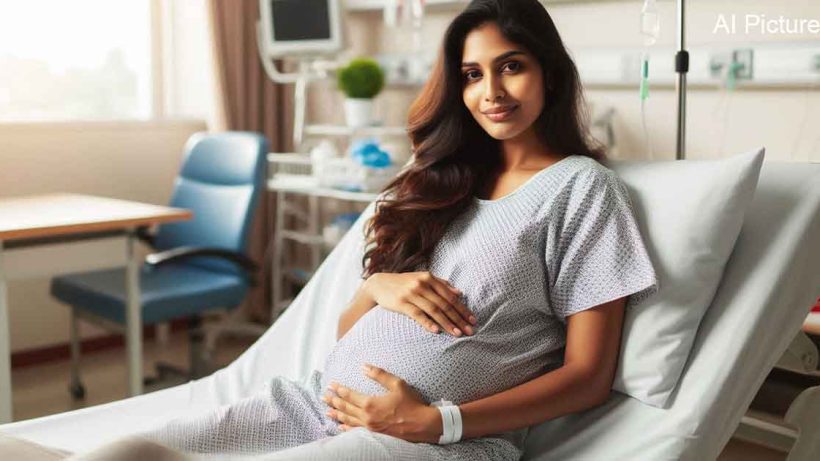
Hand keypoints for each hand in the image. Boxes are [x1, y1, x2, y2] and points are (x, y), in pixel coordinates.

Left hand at [322, 364, 442, 443]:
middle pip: (345, 408)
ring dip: (336, 414)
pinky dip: (345, 427)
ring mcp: (369, 427)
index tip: (331, 385)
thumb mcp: (397, 384)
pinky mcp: (374, 434)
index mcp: (370, 404)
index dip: (338, 389)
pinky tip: (340, 426)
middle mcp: (366, 417)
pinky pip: (355, 431)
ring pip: (347, 420)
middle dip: (333, 401)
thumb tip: (364, 367)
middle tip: (323, 396)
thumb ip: (379, 375)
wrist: (421, 425)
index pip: (349, 395)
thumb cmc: (411, 404)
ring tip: (327, 410)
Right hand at [364, 272, 476, 336]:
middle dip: (459, 318)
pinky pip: (417, 314)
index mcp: (429, 278)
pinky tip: (436, 331)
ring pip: (434, 310)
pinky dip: (428, 323)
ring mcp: (411, 294)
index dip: (463, 309)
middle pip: (444, 304)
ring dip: (447, 323)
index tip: (473, 320)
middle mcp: (422, 284)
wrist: (379, 284)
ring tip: (457, 334)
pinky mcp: (401, 303)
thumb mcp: (422, 279)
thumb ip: (441, 284)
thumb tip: (459, 292)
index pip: (450, 296)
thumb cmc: (404, 283)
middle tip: (469, 330)